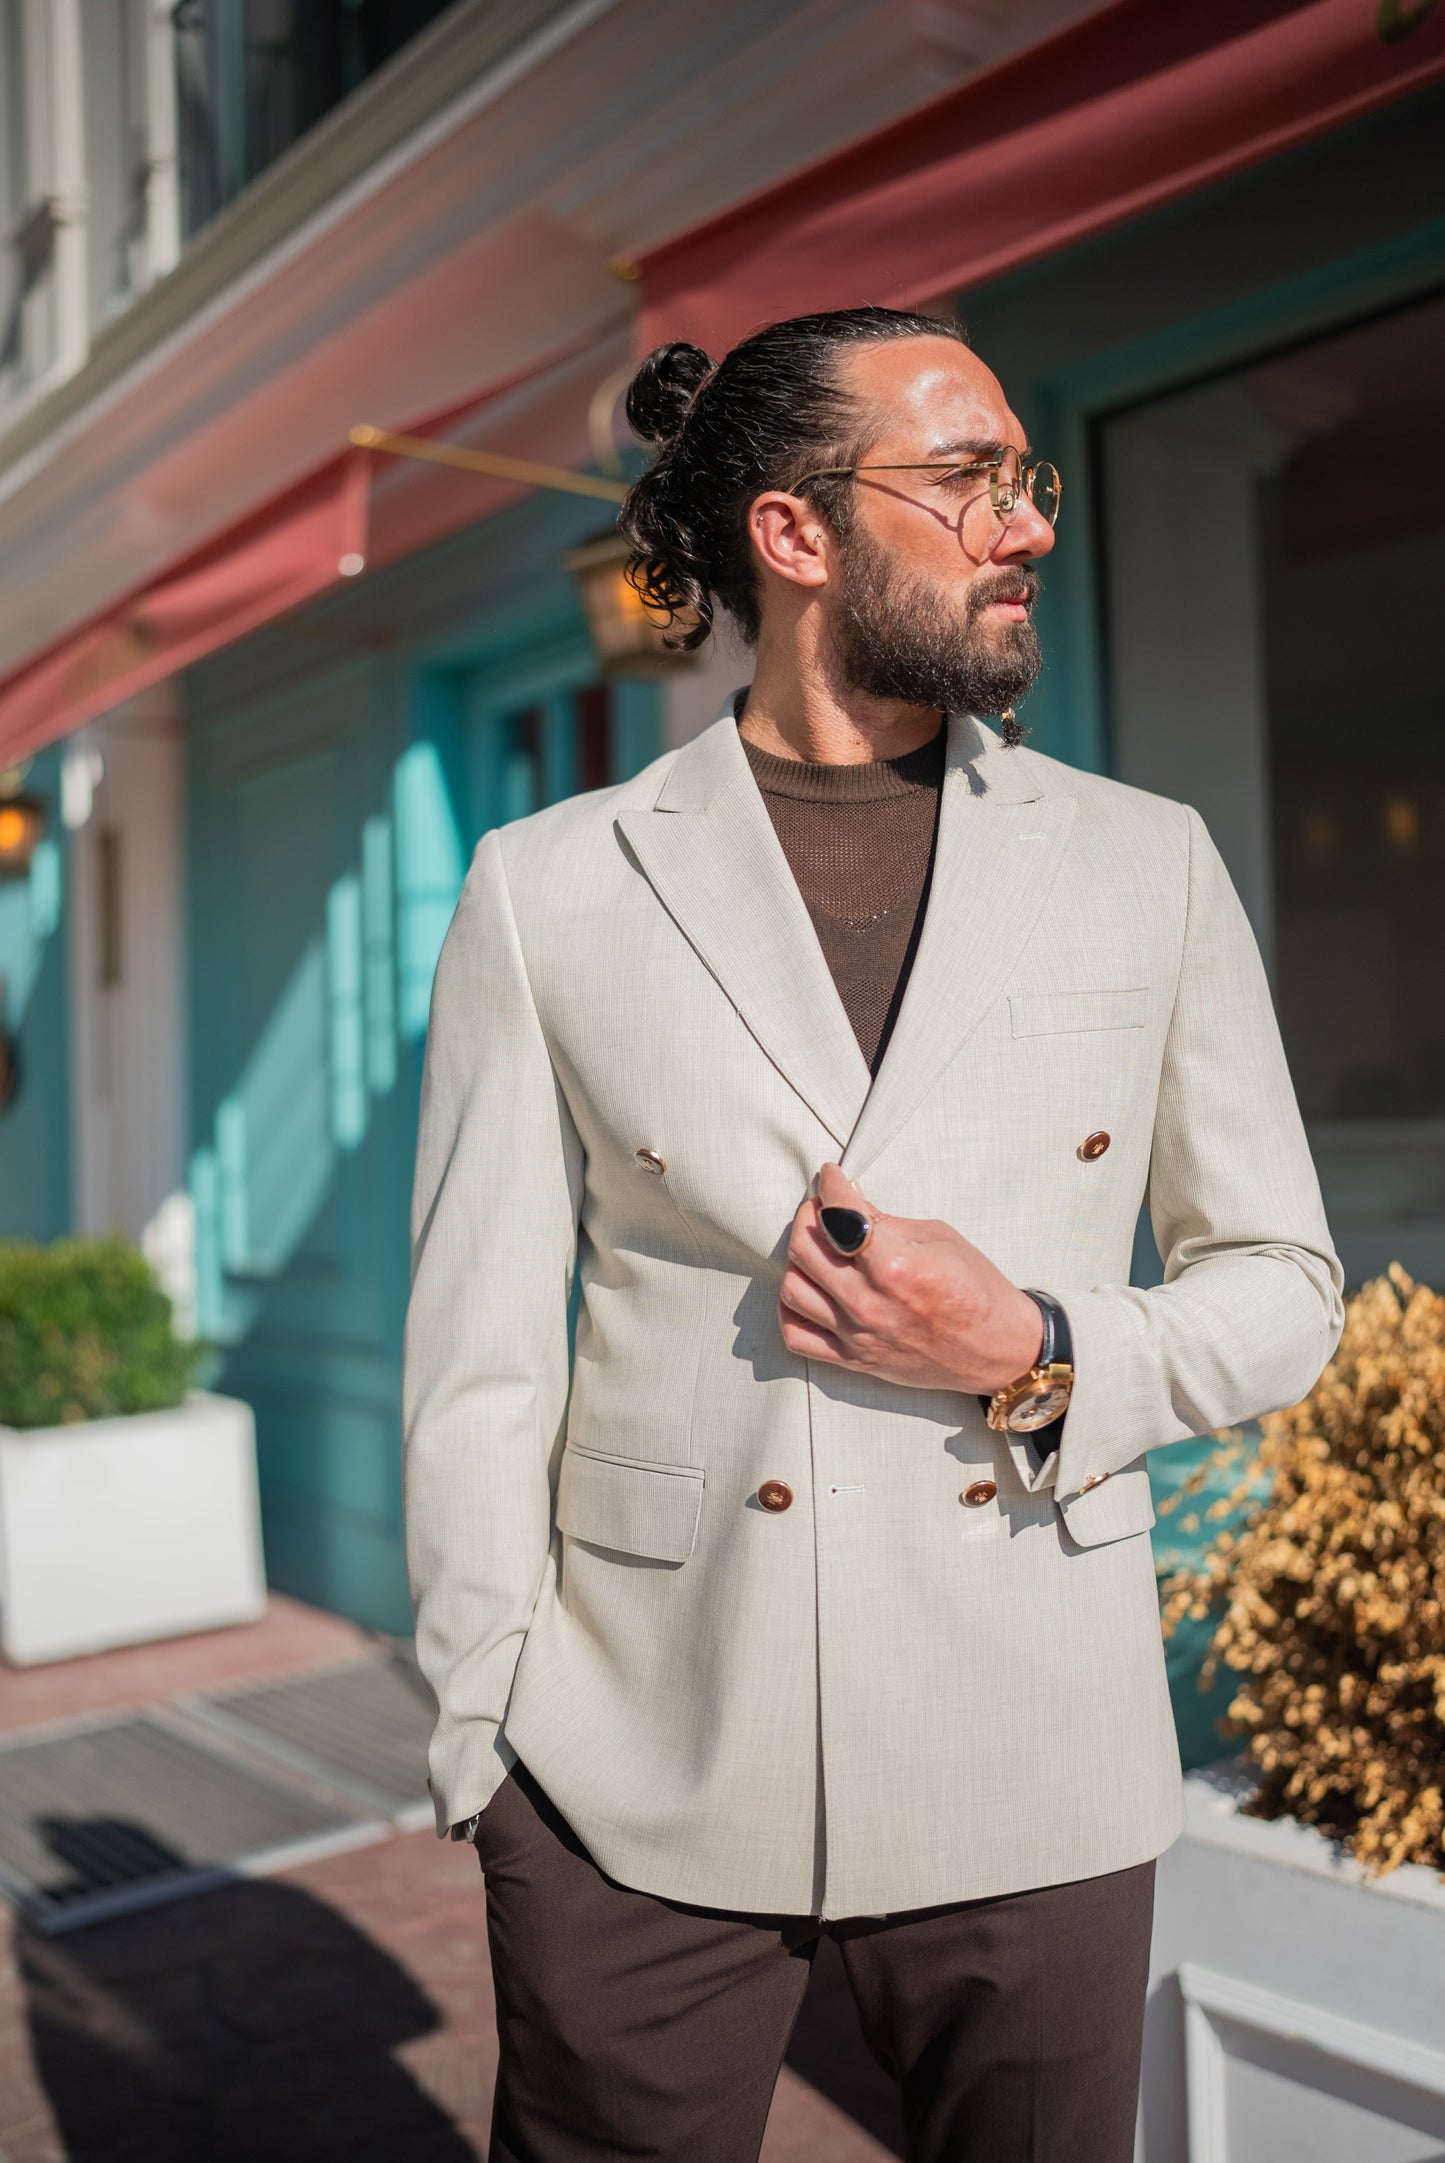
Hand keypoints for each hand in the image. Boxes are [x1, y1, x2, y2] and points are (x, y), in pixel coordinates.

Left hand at [779, 1164, 1043, 1395]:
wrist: (998, 1350)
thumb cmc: (977, 1288)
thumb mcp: (939, 1238)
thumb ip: (886, 1222)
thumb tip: (848, 1202)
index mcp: (897, 1266)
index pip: (839, 1214)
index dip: (830, 1184)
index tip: (830, 1176)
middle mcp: (870, 1303)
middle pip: (804, 1248)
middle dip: (808, 1216)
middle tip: (822, 1208)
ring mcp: (858, 1335)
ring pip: (793, 1289)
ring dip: (797, 1260)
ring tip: (816, 1247)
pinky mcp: (854, 1360)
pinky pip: (797, 1336)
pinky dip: (791, 1310)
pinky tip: (808, 1290)